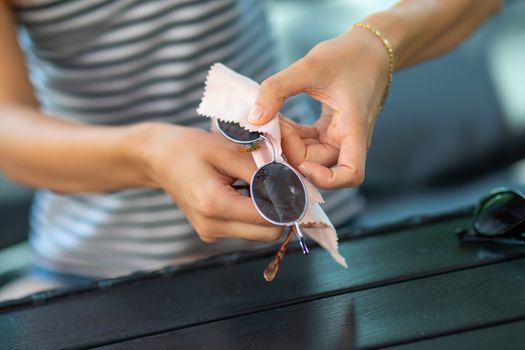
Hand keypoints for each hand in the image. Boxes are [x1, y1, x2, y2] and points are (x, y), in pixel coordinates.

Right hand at [139, 123, 281, 241]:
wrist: (158, 158)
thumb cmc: (190, 148)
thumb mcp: (228, 151)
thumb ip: (261, 170)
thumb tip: (292, 186)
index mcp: (214, 205)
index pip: (269, 219)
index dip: (288, 202)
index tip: (294, 182)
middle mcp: (212, 227)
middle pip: (269, 233)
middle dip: (281, 210)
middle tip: (281, 182)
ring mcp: (211, 234)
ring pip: (260, 233)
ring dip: (268, 211)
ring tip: (259, 183)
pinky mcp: (211, 233)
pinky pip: (246, 229)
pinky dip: (254, 213)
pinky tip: (246, 191)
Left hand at [248, 28, 389, 188]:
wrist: (370, 49)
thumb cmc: (348, 55)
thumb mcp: (309, 67)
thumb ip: (277, 90)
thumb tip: (254, 119)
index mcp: (354, 128)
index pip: (351, 174)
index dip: (325, 179)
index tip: (301, 162)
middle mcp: (350, 140)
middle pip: (320, 166)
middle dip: (292, 152)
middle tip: (274, 126)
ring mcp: (340, 137)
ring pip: (311, 158)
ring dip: (290, 145)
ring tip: (275, 120)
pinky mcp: (331, 132)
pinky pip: (309, 145)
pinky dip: (293, 138)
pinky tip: (280, 120)